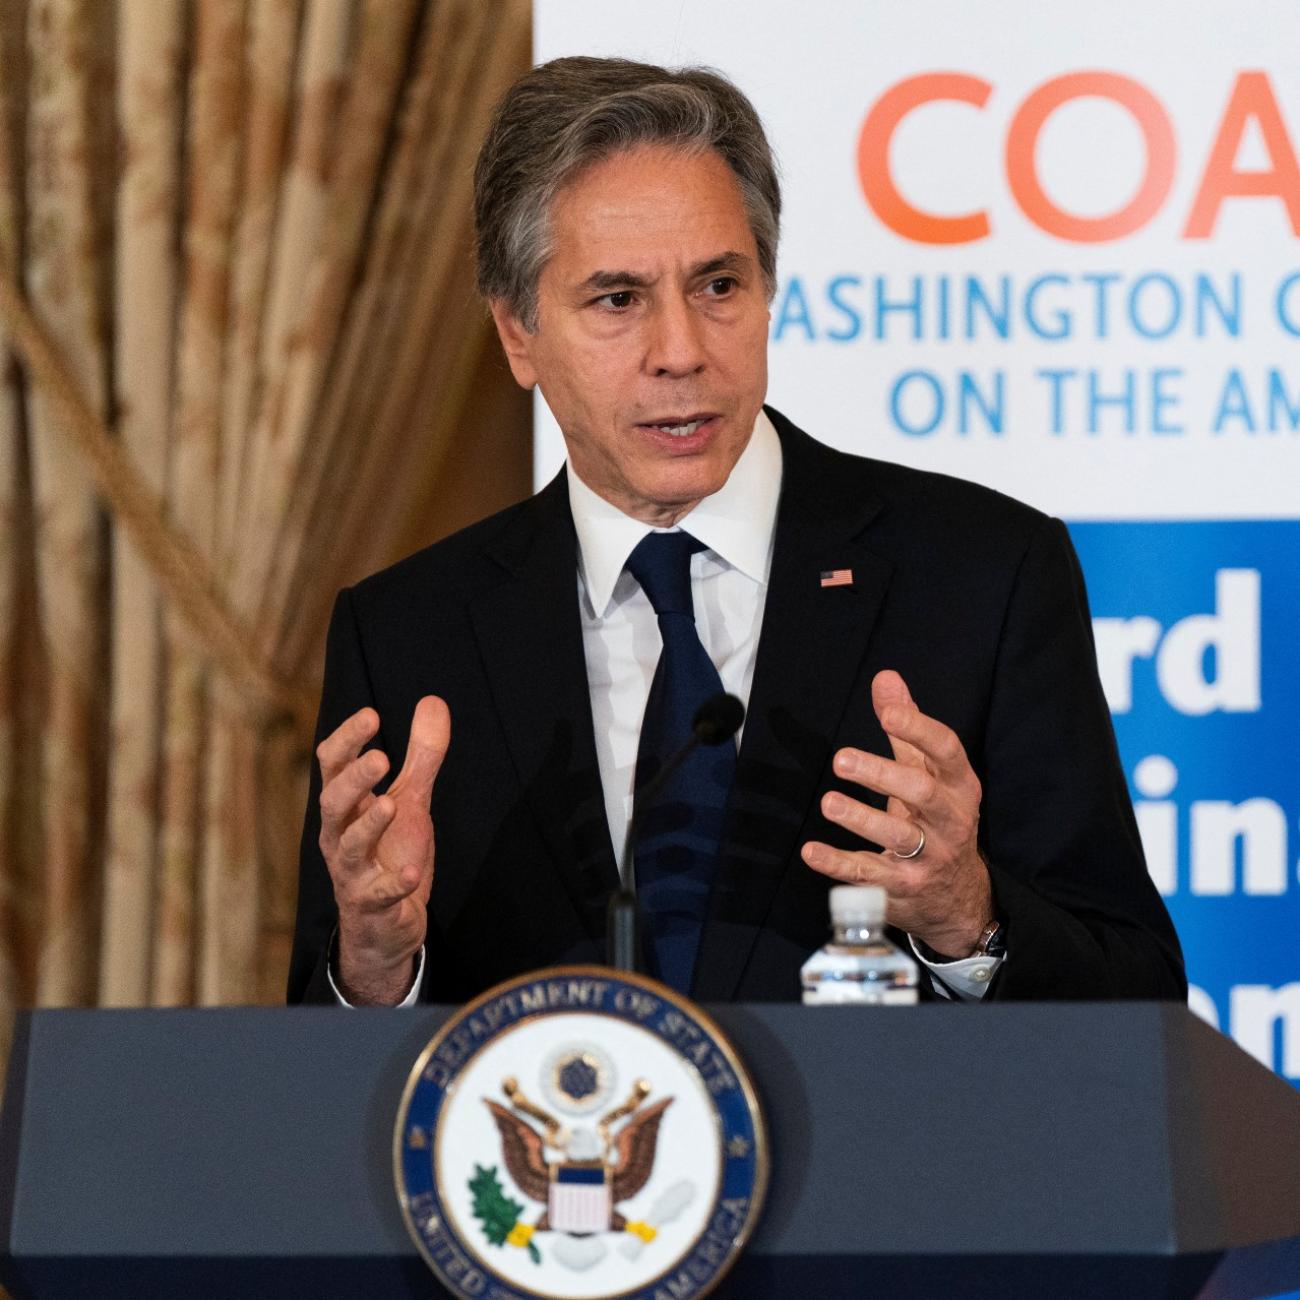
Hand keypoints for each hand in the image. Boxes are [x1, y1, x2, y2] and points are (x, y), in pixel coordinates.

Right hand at [316, 696, 449, 1003]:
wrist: (386, 926)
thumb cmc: (390, 852)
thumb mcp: (410, 799)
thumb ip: (422, 755)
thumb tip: (434, 700)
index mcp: (346, 807)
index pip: (332, 766)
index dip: (347, 740)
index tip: (371, 715)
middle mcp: (340, 837)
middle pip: (333, 803)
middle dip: (353, 780)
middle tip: (380, 757)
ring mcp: (353, 873)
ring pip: (349, 847)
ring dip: (369, 826)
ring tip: (392, 805)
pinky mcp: (374, 906)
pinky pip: (379, 895)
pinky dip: (395, 883)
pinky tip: (413, 872)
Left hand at [801, 670, 993, 957]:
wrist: (958, 895)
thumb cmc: (936, 818)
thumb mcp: (929, 773)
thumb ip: (906, 727)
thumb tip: (885, 677)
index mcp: (959, 785)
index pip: (946, 751)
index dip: (919, 730)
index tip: (888, 714)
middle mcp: (950, 820)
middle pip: (921, 793)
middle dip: (882, 774)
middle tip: (841, 760)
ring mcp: (930, 856)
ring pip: (898, 836)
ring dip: (861, 819)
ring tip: (829, 802)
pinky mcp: (904, 886)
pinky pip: (870, 876)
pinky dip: (839, 865)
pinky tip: (812, 851)